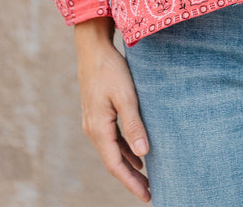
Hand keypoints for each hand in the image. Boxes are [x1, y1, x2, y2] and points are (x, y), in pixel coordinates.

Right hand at [74, 18, 150, 201]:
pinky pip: (112, 139)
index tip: (147, 195)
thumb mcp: (126, 96)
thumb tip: (143, 154)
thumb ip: (134, 125)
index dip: (131, 182)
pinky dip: (124, 149)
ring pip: (112, 151)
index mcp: (98, 129)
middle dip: (131, 178)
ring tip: (146, 178)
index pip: (116, 164)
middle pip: (113, 161)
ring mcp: (94, 122)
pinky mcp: (98, 114)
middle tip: (149, 192)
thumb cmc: (111, 69)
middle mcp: (93, 130)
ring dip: (128, 165)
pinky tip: (136, 153)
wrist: (93, 49)